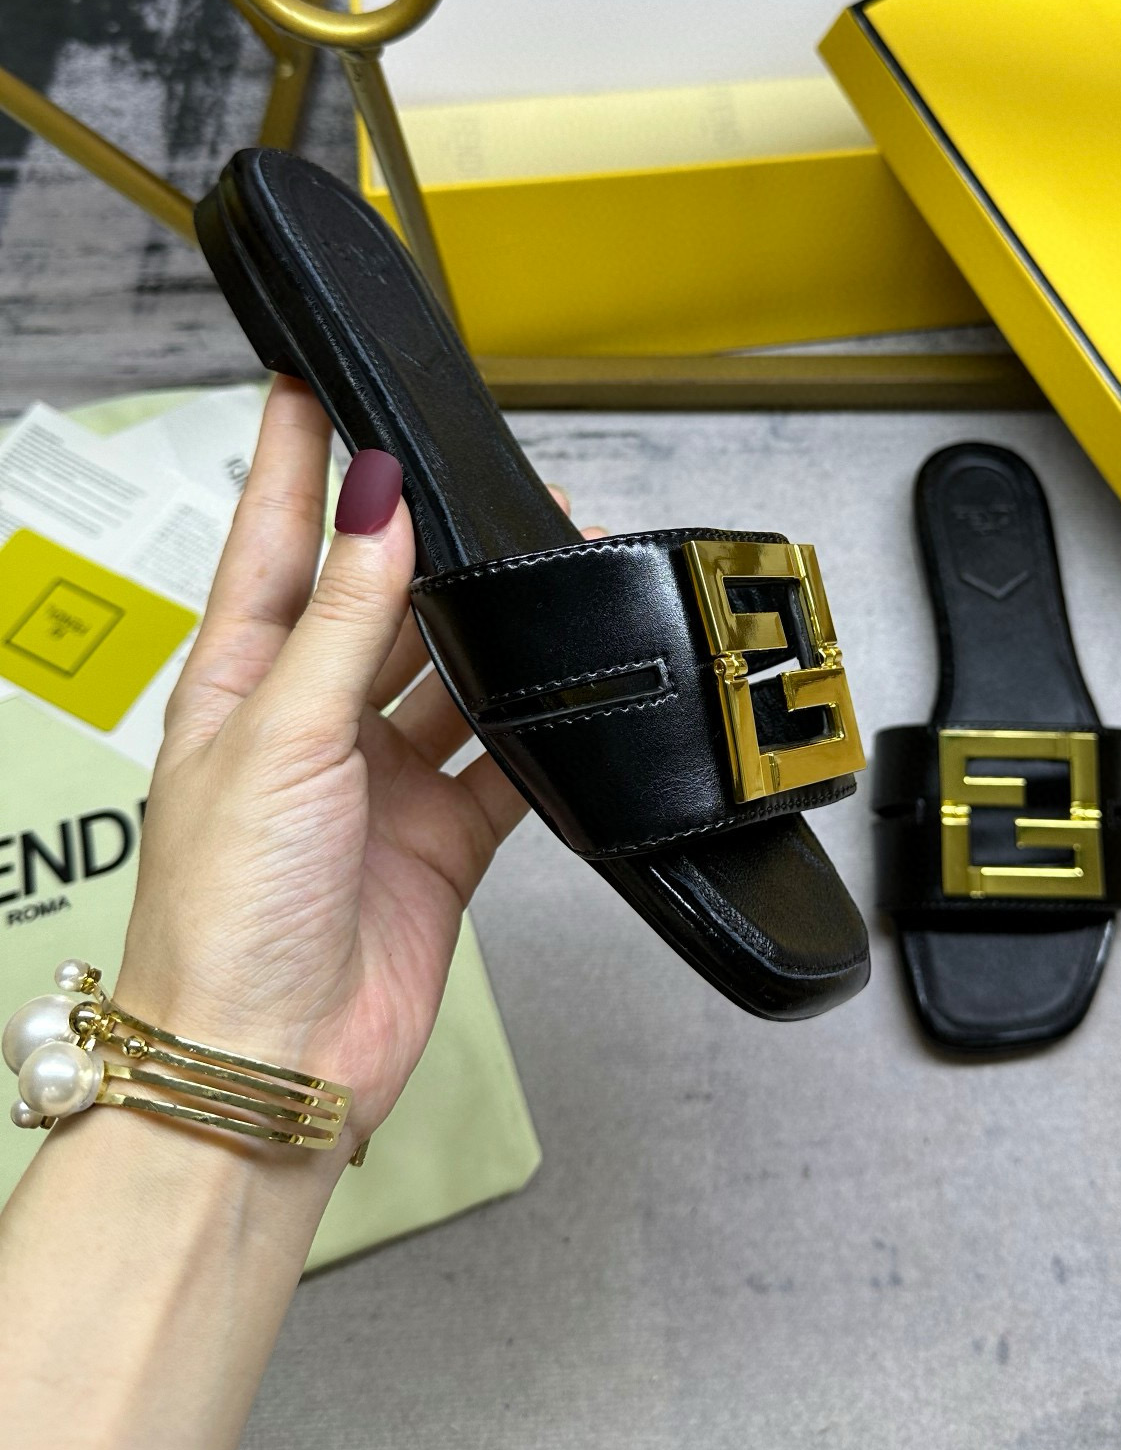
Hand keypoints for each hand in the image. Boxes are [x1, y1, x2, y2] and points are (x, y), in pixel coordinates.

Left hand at [115, 376, 554, 1146]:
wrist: (267, 1065)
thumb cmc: (224, 917)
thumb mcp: (280, 738)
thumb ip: (344, 618)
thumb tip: (374, 501)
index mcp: (241, 687)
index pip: (273, 543)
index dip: (295, 463)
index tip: (312, 384)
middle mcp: (311, 726)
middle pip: (374, 599)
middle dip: (421, 537)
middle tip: (472, 471)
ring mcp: (379, 782)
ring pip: (449, 671)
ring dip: (491, 623)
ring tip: (542, 556)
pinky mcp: (441, 837)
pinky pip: (502, 759)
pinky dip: (537, 725)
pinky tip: (567, 683)